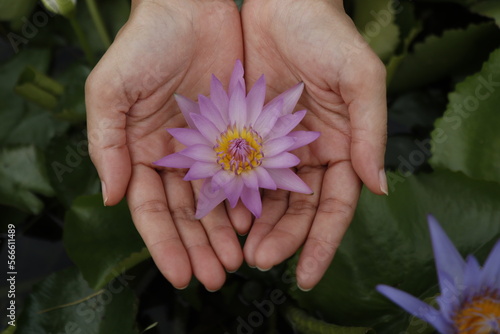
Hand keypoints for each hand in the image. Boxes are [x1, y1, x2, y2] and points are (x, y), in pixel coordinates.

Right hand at [85, 0, 243, 290]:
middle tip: (216, 278)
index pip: (151, 209)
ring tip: (238, 263)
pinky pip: (242, 174)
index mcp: (140, 152)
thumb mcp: (112, 90)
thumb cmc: (146, 44)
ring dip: (224, 234)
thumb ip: (107, 144)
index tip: (179, 274)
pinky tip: (255, 226)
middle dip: (199, 247)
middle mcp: (174, 157)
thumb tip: (113, 197)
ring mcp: (206, 148)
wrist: (192, 8)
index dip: (164, 244)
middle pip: (186, 214)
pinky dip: (247, 202)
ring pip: (216, 201)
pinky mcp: (236, 133)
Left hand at [240, 0, 387, 289]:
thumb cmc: (328, 35)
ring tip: (237, 251)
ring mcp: (277, 149)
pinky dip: (232, 198)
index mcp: (340, 150)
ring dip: (255, 228)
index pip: (334, 208)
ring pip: (267, 200)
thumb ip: (370, 132)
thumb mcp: (360, 78)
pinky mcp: (246, 135)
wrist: (283, 4)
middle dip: (280, 239)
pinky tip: (221, 217)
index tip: (304, 275)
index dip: (321, 243)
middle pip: (297, 211)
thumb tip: (377, 187)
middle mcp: (309, 156)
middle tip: (257, 261)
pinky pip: (239, 174)